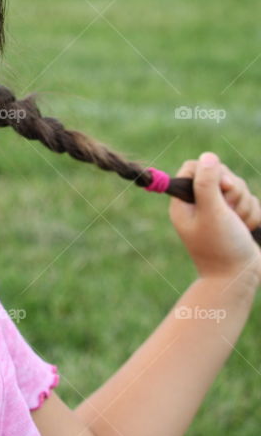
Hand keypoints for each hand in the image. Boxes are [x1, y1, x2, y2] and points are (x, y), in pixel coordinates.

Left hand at [169, 151, 260, 287]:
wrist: (240, 279)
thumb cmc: (222, 247)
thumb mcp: (212, 212)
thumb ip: (207, 184)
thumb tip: (207, 156)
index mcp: (184, 202)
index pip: (193, 167)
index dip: (211, 171)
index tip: (222, 187)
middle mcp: (199, 204)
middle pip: (220, 175)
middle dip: (233, 192)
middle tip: (231, 213)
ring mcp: (219, 211)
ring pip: (239, 189)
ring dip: (244, 207)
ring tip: (238, 226)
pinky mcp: (236, 218)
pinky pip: (250, 202)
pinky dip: (252, 215)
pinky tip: (247, 230)